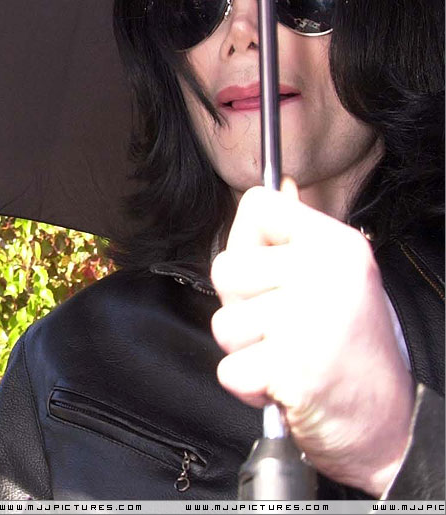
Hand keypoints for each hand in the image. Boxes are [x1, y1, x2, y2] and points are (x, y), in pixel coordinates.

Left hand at [210, 180, 413, 495]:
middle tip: (285, 327)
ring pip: (223, 323)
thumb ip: (291, 241)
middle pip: (225, 268)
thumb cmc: (351, 351)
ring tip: (289, 357)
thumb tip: (270, 190)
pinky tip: (285, 385)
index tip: (274, 272)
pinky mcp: (288, 367)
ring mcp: (306, 320)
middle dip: (242, 306)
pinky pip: (229, 370)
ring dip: (246, 351)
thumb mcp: (335, 278)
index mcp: (335, 245)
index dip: (249, 242)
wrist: (390, 424)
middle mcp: (324, 274)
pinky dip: (250, 387)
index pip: (258, 205)